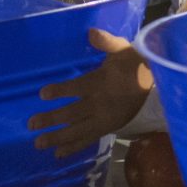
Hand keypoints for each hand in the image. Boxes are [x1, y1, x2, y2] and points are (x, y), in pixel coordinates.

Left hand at [29, 29, 151, 158]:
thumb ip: (107, 42)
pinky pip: (88, 139)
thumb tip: (91, 32)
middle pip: (73, 113)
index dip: (60, 91)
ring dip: (58, 137)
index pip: (78, 87)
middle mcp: (100, 104)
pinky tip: (58, 154)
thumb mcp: (122, 49)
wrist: (154, 87)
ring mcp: (102, 119)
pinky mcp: (105, 129)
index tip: (42, 94)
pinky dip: (73, 147)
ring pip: (77, 130)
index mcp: (101, 82)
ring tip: (38, 143)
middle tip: (31, 124)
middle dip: (52, 119)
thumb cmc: (133, 64)